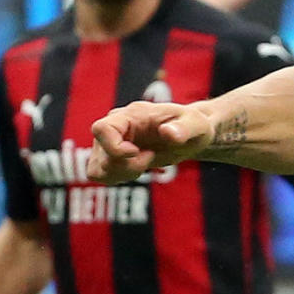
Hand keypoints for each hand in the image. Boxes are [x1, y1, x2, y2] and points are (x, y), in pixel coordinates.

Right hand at [88, 101, 214, 182]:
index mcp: (132, 114)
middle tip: (151, 158)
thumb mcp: (197, 125)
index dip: (115, 149)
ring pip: (97, 170)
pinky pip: (99, 175)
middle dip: (126, 167)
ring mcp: (109, 141)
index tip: (139, 153)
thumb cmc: (194, 126)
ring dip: (120, 175)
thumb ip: (184, 128)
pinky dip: (116, 178)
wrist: (190, 134)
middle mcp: (115, 125)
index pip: (102, 129)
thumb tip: (168, 133)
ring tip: (144, 164)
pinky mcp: (109, 155)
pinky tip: (137, 170)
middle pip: (100, 155)